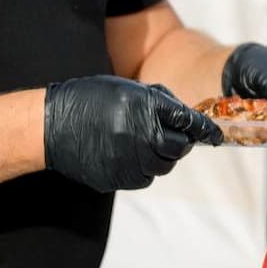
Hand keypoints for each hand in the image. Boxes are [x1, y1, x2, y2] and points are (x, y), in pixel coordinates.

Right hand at [44, 76, 221, 192]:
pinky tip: (123, 154)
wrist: (50, 126)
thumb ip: (158, 101)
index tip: (216, 136)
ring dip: (158, 156)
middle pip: (178, 148)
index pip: (187, 121)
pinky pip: (143, 178)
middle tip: (162, 132)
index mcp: (145, 109)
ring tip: (135, 141)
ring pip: (162, 166)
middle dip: (176, 141)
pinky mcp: (118, 179)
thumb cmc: (88, 100)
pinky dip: (141, 168)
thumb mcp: (126, 88)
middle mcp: (141, 137)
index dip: (205, 130)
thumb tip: (185, 116)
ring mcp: (130, 162)